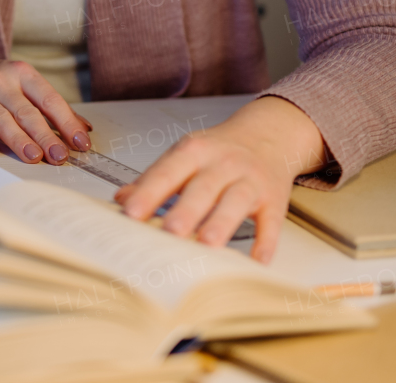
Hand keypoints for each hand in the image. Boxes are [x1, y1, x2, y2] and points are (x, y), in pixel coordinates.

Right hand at [0, 50, 92, 164]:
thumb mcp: (21, 84)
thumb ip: (50, 106)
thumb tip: (83, 128)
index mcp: (21, 73)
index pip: (49, 99)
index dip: (66, 122)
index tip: (79, 142)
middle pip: (26, 111)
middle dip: (45, 135)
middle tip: (58, 155)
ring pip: (0, 117)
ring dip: (17, 139)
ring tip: (33, 156)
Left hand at [114, 96, 327, 262]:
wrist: (267, 135)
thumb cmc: (218, 151)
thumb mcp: (183, 155)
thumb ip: (154, 178)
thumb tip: (121, 200)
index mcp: (193, 151)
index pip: (167, 172)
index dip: (148, 192)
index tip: (130, 213)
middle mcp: (223, 163)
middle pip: (203, 187)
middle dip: (186, 210)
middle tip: (170, 232)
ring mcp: (251, 180)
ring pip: (237, 200)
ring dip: (222, 223)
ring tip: (206, 244)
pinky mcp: (274, 199)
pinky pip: (271, 221)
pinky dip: (266, 241)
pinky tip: (257, 260)